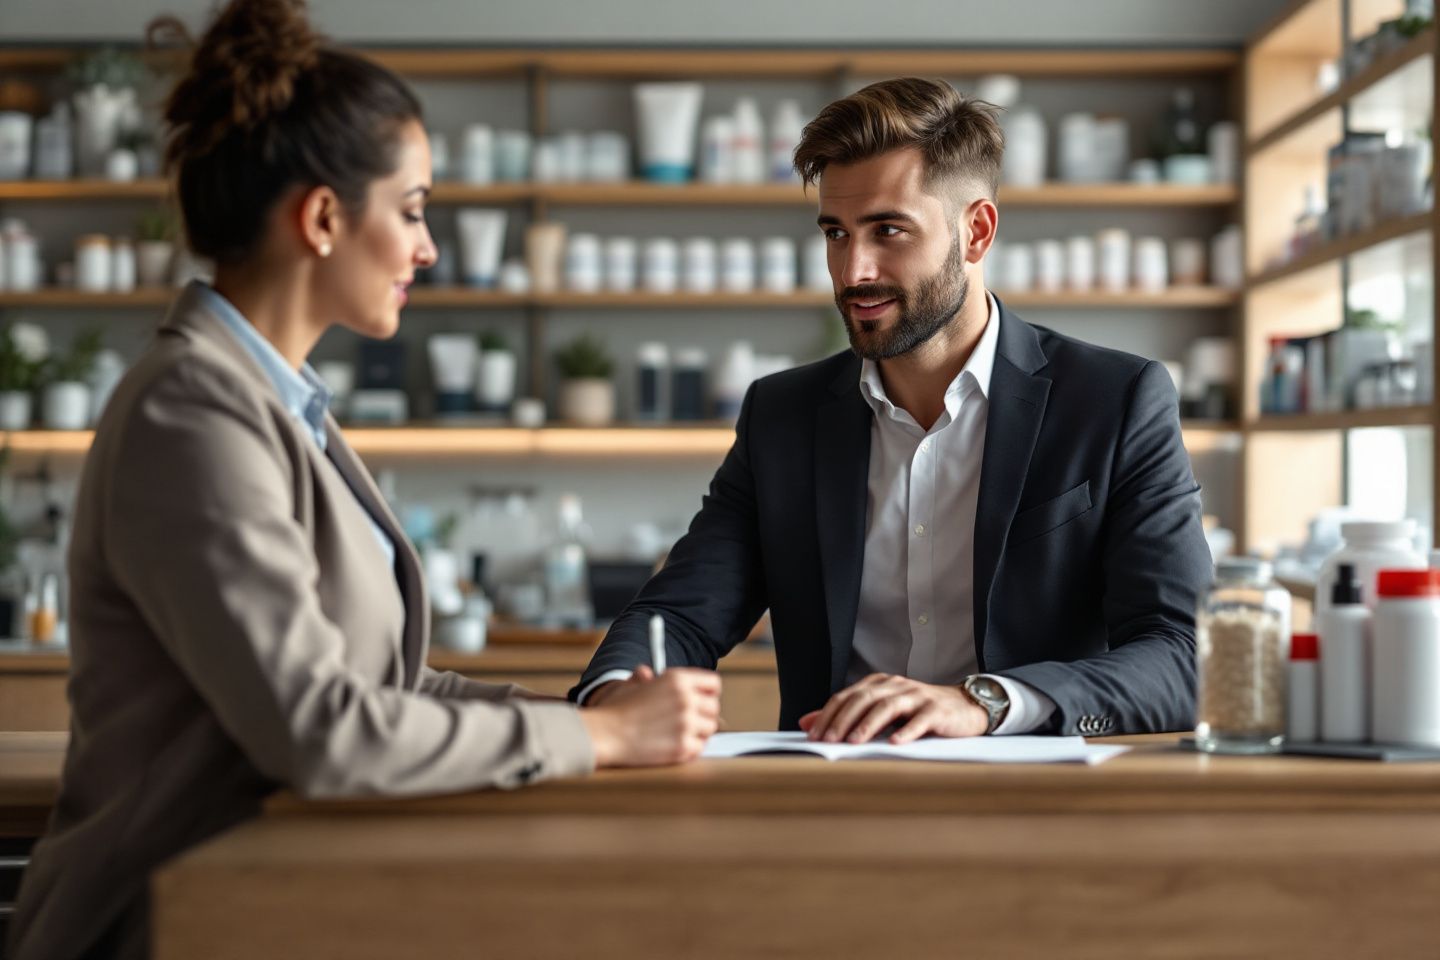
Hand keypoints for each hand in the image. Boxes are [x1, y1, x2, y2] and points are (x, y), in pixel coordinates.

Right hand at [580, 666, 721, 766]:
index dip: (707, 693)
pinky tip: (672, 745)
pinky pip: (699, 748)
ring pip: (709, 729)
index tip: (701, 700)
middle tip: (687, 720)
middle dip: (702, 715)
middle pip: (714, 708)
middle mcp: (686, 699)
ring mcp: (686, 724)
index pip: (713, 683)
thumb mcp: (632, 685)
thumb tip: (646, 673)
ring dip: (697, 733)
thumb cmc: (615, 710)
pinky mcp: (683, 747)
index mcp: (677, 679)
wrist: (604, 734)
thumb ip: (646, 678)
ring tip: (676, 733)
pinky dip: (689, 749)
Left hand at [798, 673, 988, 743]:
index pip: (847, 696)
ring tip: (854, 742)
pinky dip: (906, 731)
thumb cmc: (918, 712)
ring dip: (868, 725)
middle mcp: (896, 686)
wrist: (964, 707)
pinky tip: (894, 743)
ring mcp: (917, 696)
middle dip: (843, 720)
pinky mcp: (937, 710)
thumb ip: (846, 715)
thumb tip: (806, 722)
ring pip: (888, 706)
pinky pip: (920, 720)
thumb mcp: (881, 711)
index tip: (813, 735)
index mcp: (879, 684)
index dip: (828, 714)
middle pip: (864, 699)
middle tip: (828, 741)